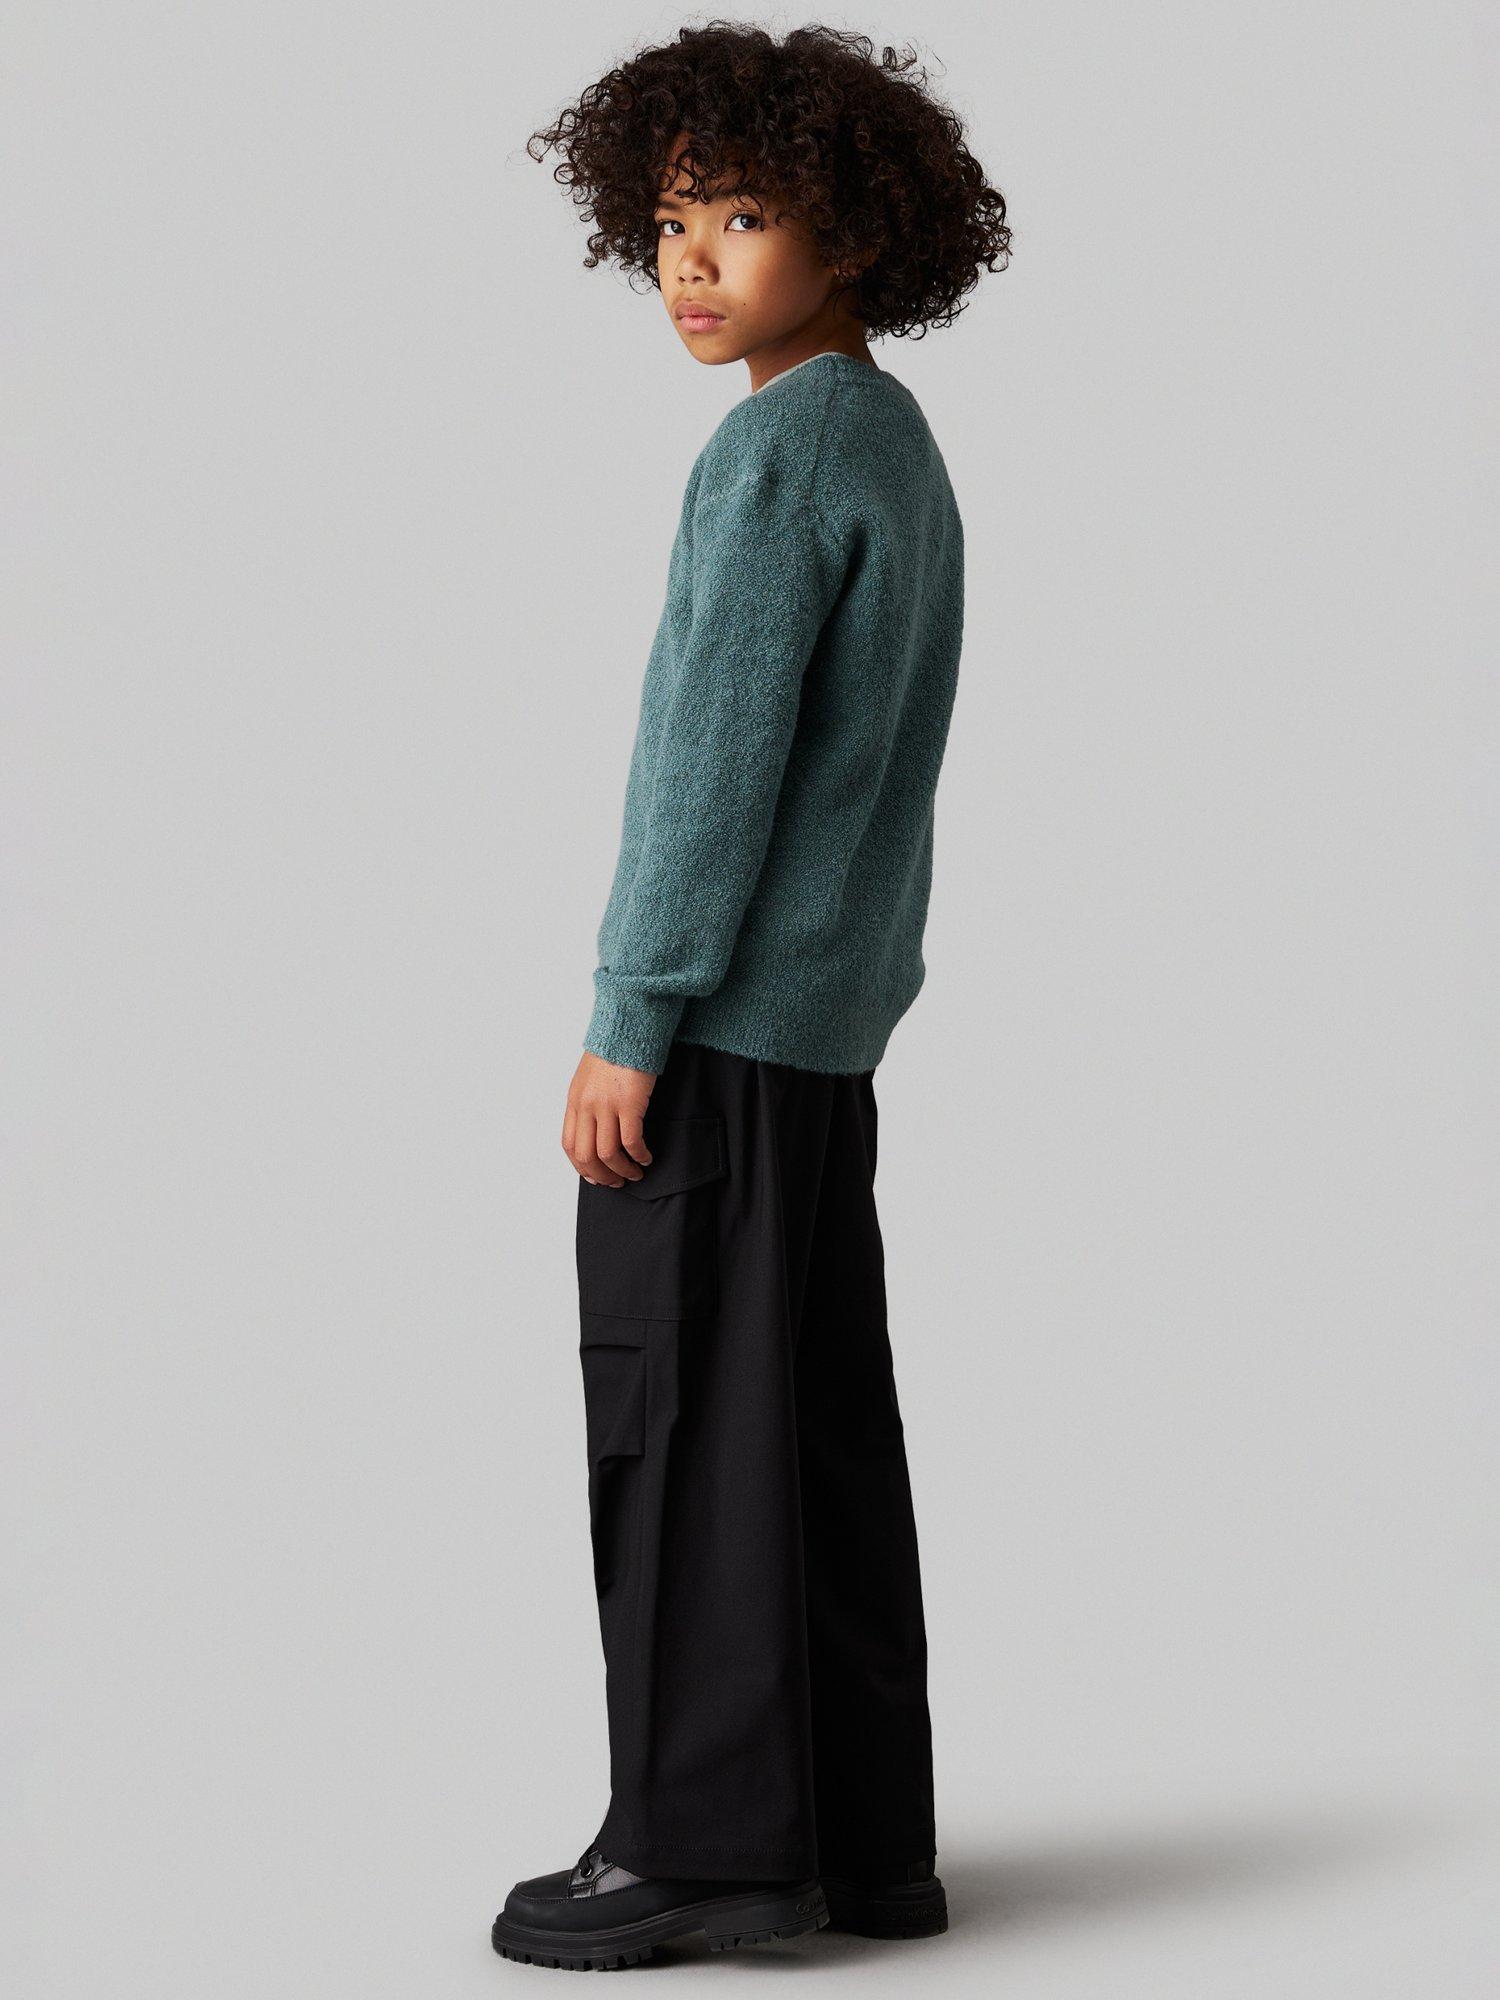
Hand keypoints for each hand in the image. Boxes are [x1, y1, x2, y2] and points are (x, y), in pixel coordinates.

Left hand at [563, 1052, 655, 1185]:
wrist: (628, 1027)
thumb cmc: (614, 1049)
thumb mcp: (589, 1077)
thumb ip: (588, 1102)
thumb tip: (595, 1129)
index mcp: (574, 1101)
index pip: (570, 1145)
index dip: (581, 1167)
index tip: (595, 1177)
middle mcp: (586, 1106)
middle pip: (586, 1156)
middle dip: (602, 1176)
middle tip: (616, 1182)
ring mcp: (606, 1105)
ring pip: (608, 1153)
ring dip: (622, 1170)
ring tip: (635, 1173)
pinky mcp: (629, 1103)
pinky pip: (631, 1141)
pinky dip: (639, 1156)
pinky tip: (646, 1157)